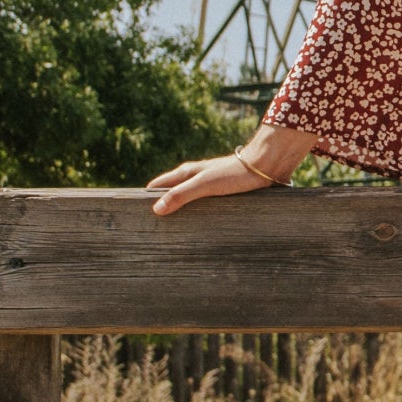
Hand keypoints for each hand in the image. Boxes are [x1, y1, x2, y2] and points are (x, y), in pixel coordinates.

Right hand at [148, 123, 316, 215]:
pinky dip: (196, 216)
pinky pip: (203, 206)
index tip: (135, 215)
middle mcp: (195, 178)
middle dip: (161, 208)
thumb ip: (182, 195)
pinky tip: (199, 229)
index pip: (158, 186)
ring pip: (187, 200)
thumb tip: (157, 210)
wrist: (266, 166)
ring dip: (180, 213)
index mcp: (187, 173)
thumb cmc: (236, 173)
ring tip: (172, 235)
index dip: (146, 198)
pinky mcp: (222, 193)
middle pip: (171, 193)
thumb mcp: (205, 184)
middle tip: (151, 230)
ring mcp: (209, 185)